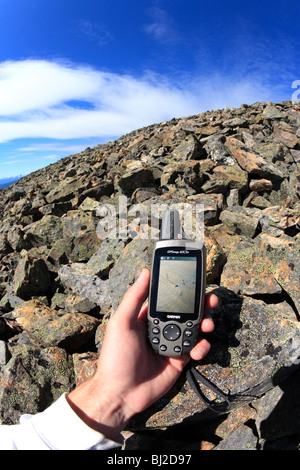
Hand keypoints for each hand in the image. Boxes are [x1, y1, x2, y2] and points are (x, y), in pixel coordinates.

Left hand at [67, 269, 216, 438]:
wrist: (121, 394)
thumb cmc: (116, 356)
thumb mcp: (121, 323)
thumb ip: (134, 297)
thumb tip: (145, 272)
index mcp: (147, 316)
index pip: (168, 298)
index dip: (182, 290)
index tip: (195, 281)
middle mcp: (161, 327)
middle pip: (186, 311)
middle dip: (201, 305)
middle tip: (211, 301)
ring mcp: (172, 343)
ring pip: (194, 329)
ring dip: (205, 324)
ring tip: (208, 325)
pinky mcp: (180, 360)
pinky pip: (196, 349)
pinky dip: (202, 347)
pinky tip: (200, 347)